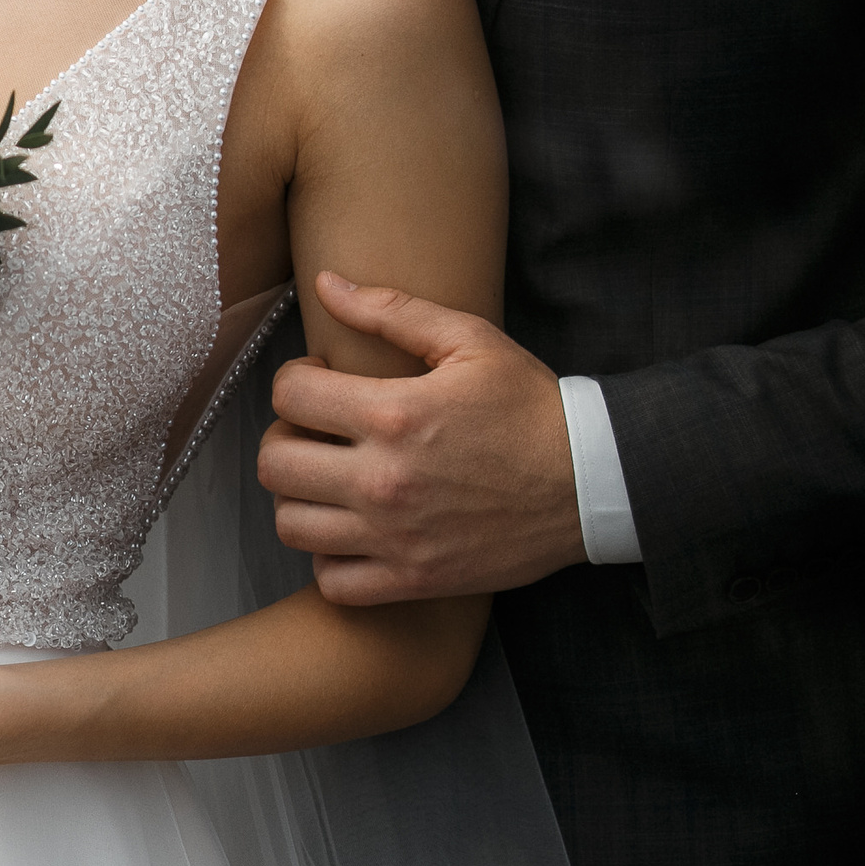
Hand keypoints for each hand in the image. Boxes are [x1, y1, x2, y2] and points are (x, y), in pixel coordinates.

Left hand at [261, 272, 583, 602]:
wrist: (590, 482)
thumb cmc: (530, 406)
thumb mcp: (471, 341)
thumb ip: (392, 310)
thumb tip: (328, 284)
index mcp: (394, 414)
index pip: (288, 395)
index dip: (295, 380)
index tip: (321, 381)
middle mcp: (384, 480)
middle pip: (274, 464)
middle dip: (284, 438)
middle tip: (316, 432)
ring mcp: (396, 537)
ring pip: (291, 525)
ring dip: (299, 498)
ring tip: (329, 479)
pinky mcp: (414, 579)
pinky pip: (332, 581)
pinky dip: (329, 558)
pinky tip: (351, 530)